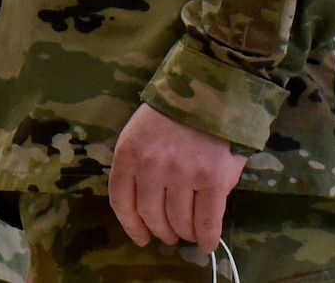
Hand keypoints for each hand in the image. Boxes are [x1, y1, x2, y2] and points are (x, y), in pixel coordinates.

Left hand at [108, 103, 246, 253]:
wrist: (212, 90)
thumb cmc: (175, 111)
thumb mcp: (141, 131)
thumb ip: (139, 164)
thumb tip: (147, 207)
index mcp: (129, 153)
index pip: (121, 201)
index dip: (131, 225)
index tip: (141, 237)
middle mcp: (151, 167)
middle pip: (151, 215)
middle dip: (161, 231)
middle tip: (170, 235)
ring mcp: (183, 174)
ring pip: (179, 221)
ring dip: (184, 234)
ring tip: (188, 233)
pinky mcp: (213, 180)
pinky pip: (206, 221)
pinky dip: (206, 237)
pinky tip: (207, 243)